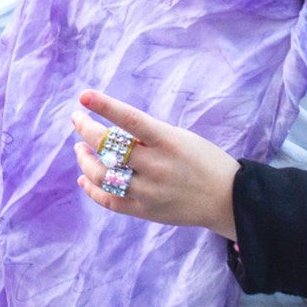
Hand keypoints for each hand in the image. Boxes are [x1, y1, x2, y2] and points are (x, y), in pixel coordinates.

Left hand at [70, 90, 239, 239]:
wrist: (228, 199)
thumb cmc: (205, 161)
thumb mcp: (181, 138)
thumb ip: (148, 136)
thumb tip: (110, 133)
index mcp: (168, 142)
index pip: (130, 119)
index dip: (104, 106)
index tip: (83, 96)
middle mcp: (157, 167)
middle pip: (108, 148)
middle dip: (86, 130)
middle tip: (77, 119)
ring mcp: (149, 191)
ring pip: (102, 175)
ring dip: (85, 160)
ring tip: (81, 150)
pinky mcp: (145, 211)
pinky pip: (109, 200)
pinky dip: (92, 189)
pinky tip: (84, 178)